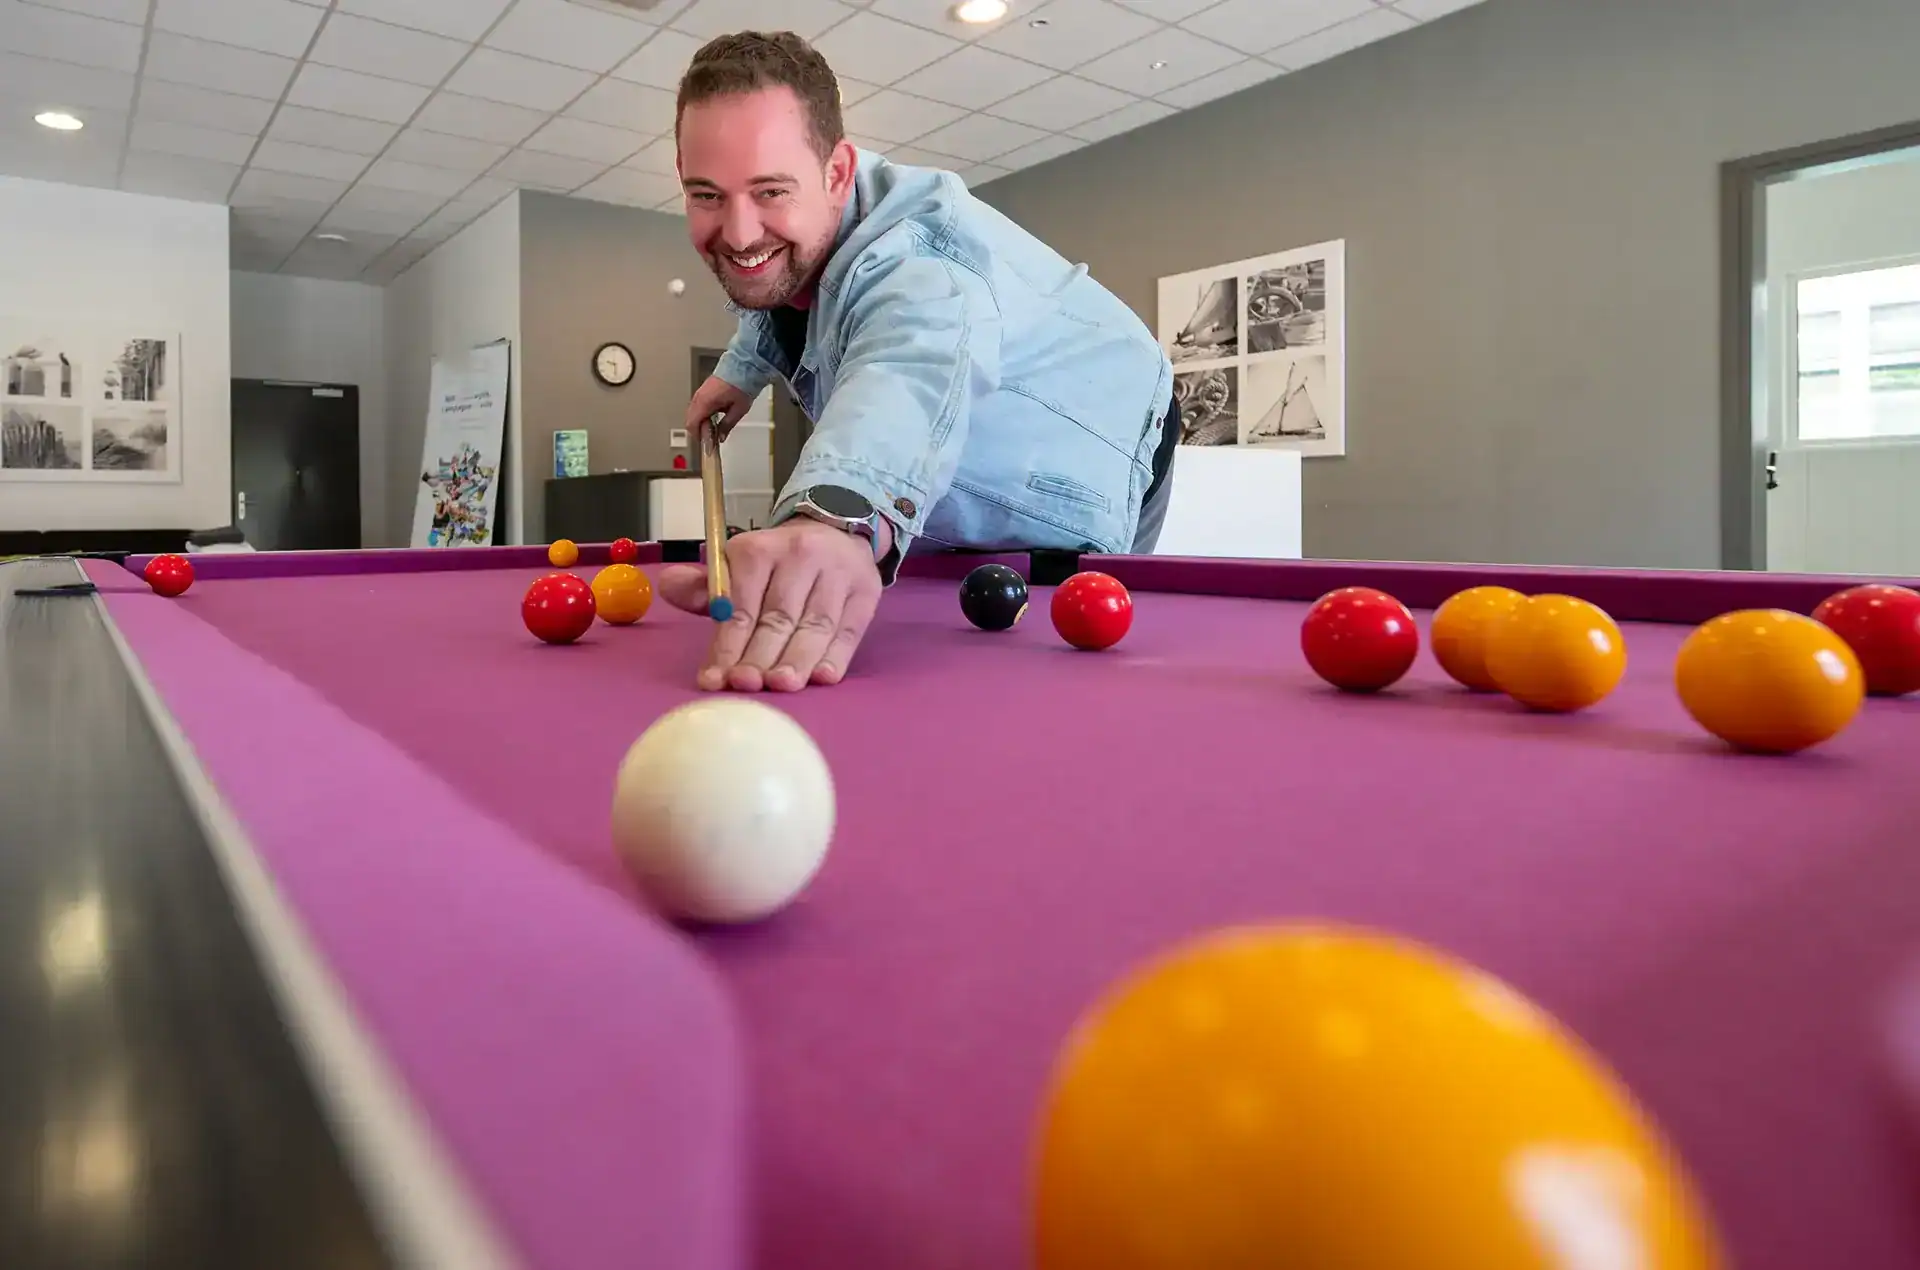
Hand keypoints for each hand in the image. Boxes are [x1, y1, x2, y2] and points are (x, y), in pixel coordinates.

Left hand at [658, 518, 885, 691]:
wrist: (835, 534)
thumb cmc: (778, 565)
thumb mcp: (739, 567)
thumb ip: (706, 586)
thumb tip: (666, 586)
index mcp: (759, 549)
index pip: (741, 605)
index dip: (727, 645)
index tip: (714, 679)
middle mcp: (800, 555)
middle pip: (777, 617)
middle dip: (760, 656)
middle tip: (746, 685)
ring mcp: (837, 573)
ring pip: (814, 625)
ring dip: (797, 659)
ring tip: (782, 686)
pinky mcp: (866, 591)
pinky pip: (849, 629)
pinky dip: (836, 655)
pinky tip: (823, 678)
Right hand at [687, 374, 752, 444]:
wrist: (744, 366)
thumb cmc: (742, 384)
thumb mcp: (738, 411)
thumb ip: (727, 426)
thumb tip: (721, 436)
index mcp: (705, 403)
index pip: (692, 425)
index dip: (698, 436)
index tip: (706, 443)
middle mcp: (699, 397)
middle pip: (690, 419)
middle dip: (699, 430)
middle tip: (711, 438)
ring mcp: (700, 392)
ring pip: (693, 413)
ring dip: (701, 422)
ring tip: (715, 428)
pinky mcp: (705, 389)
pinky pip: (698, 405)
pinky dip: (702, 414)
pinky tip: (714, 417)